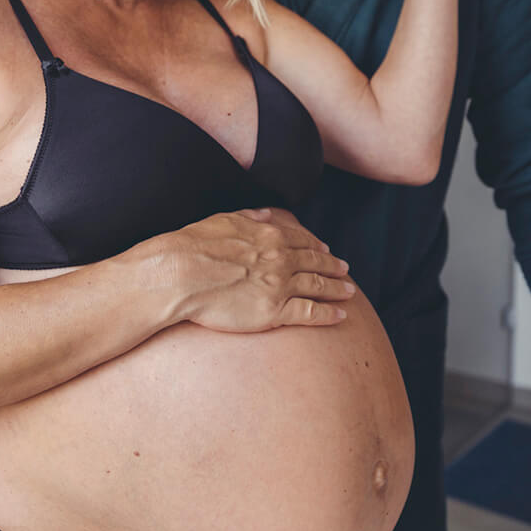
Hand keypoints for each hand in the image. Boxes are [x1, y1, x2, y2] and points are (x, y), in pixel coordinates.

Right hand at [157, 208, 353, 331]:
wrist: (181, 274)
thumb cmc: (194, 246)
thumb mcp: (224, 220)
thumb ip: (249, 216)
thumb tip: (266, 213)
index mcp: (269, 235)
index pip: (301, 240)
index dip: (316, 245)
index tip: (326, 249)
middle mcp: (280, 258)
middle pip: (315, 262)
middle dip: (333, 265)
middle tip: (345, 269)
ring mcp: (280, 285)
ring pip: (318, 286)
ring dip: (337, 289)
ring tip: (349, 292)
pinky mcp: (274, 311)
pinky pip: (310, 313)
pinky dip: (328, 314)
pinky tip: (340, 316)